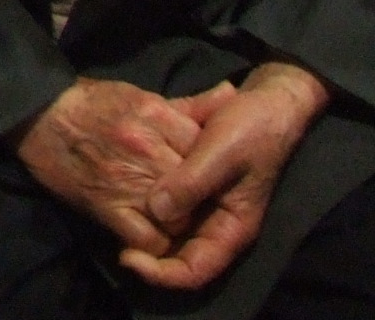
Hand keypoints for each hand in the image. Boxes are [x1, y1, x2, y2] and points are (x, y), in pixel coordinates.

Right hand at [11, 77, 225, 258]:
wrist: (37, 115)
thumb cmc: (91, 103)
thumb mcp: (141, 95)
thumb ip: (188, 104)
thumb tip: (230, 94)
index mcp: (158, 116)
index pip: (207, 149)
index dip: (212, 167)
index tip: (209, 176)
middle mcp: (148, 149)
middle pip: (198, 188)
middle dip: (200, 199)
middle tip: (194, 203)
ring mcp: (128, 180)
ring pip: (179, 219)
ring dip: (178, 223)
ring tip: (171, 219)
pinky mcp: (107, 206)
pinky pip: (148, 239)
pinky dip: (154, 242)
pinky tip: (149, 232)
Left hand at [120, 62, 329, 292]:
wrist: (263, 101)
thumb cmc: (250, 129)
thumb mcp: (222, 153)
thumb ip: (191, 182)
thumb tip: (155, 210)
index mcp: (230, 227)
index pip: (195, 270)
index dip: (161, 273)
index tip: (128, 258)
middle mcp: (212, 222)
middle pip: (175, 253)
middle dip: (144, 251)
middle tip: (111, 236)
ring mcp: (199, 204)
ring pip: (164, 230)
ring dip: (141, 225)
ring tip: (110, 209)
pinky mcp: (187, 183)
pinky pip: (164, 201)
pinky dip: (144, 197)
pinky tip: (122, 186)